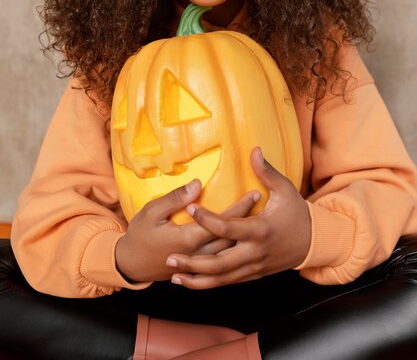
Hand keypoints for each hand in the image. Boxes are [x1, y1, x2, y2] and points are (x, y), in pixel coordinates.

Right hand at [115, 178, 259, 282]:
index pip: (223, 222)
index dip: (240, 208)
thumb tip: (197, 185)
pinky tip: (244, 242)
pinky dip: (235, 250)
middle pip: (232, 236)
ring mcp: (199, 263)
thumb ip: (175, 198)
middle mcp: (199, 253)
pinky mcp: (197, 268)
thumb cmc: (140, 234)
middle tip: (263, 204)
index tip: (254, 194)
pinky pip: (223, 261)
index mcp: (189, 238)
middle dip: (249, 219)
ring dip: (245, 234)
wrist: (131, 264)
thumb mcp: (151, 211)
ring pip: (230, 250)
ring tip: (259, 219)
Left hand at [165, 146, 310, 288]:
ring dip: (197, 280)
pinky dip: (209, 284)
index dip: (208, 219)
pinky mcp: (253, 275)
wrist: (313, 243)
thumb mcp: (285, 190)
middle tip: (170, 257)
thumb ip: (267, 171)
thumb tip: (254, 149)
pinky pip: (228, 282)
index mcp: (260, 230)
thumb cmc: (297, 213)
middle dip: (193, 263)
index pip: (228, 227)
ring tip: (174, 275)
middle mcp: (254, 253)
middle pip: (220, 263)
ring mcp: (253, 267)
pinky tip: (191, 281)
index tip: (190, 208)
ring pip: (222, 279)